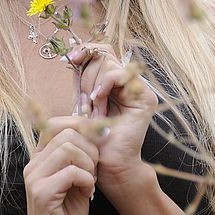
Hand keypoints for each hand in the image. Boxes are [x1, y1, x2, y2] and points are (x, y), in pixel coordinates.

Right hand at [22, 117, 98, 214]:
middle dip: (89, 148)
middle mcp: (34, 163)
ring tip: (90, 180)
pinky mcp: (42, 193)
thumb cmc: (67, 213)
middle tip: (94, 168)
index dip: (81, 126)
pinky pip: (72, 172)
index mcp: (40, 157)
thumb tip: (96, 129)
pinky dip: (87, 181)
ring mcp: (35, 177)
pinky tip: (87, 193)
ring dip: (88, 164)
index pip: (57, 123)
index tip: (98, 140)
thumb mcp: (75, 178)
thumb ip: (79, 155)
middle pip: (67, 133)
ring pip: (69, 148)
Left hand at [69, 43, 157, 192]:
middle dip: (86, 73)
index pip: (102, 51)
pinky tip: (97, 99)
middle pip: (104, 54)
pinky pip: (119, 74)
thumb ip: (81, 80)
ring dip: (93, 84)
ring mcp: (138, 88)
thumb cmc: (93, 138)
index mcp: (113, 80)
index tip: (70, 58)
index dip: (86, 49)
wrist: (106, 164)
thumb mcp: (81, 102)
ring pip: (109, 63)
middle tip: (83, 98)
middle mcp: (127, 81)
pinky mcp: (144, 96)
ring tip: (92, 106)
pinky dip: (104, 84)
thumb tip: (71, 56)